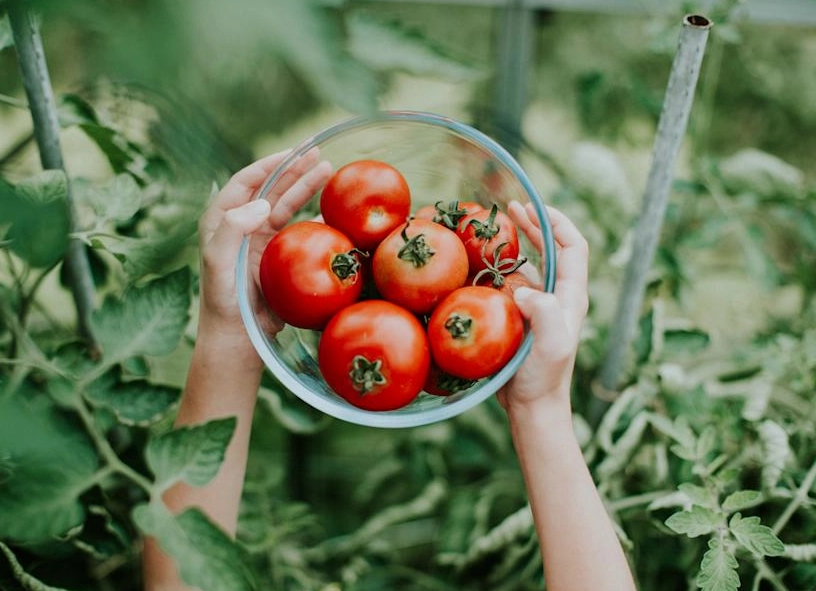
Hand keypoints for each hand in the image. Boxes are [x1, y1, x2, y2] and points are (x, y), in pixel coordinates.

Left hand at [197, 149, 332, 344]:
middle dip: (293, 169)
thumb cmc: (224, 301)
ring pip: (287, 205)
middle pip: (271, 188)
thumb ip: (233, 229)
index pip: (246, 182)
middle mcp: (241, 225)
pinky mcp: (278, 257)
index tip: (291, 152)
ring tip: (328, 170)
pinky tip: (331, 209)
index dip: (269, 164)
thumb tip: (262, 203)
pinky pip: (299, 230)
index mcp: (221, 220)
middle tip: (318, 153)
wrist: (238, 338)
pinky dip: (315, 218)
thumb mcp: (218, 263)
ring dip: (306, 188)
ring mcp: (261, 241)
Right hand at [497, 203, 588, 412]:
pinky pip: (513, 284)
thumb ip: (545, 313)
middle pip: (553, 248)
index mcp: (571, 296)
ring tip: (493, 230)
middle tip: (509, 208)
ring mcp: (541, 307)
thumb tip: (524, 289)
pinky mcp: (523, 318)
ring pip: (532, 265)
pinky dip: (500, 269)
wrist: (533, 407)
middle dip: (534, 224)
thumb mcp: (550, 345)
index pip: (573, 246)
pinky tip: (481, 266)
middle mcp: (559, 297)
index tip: (532, 207)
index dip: (557, 222)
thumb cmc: (543, 378)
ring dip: (517, 244)